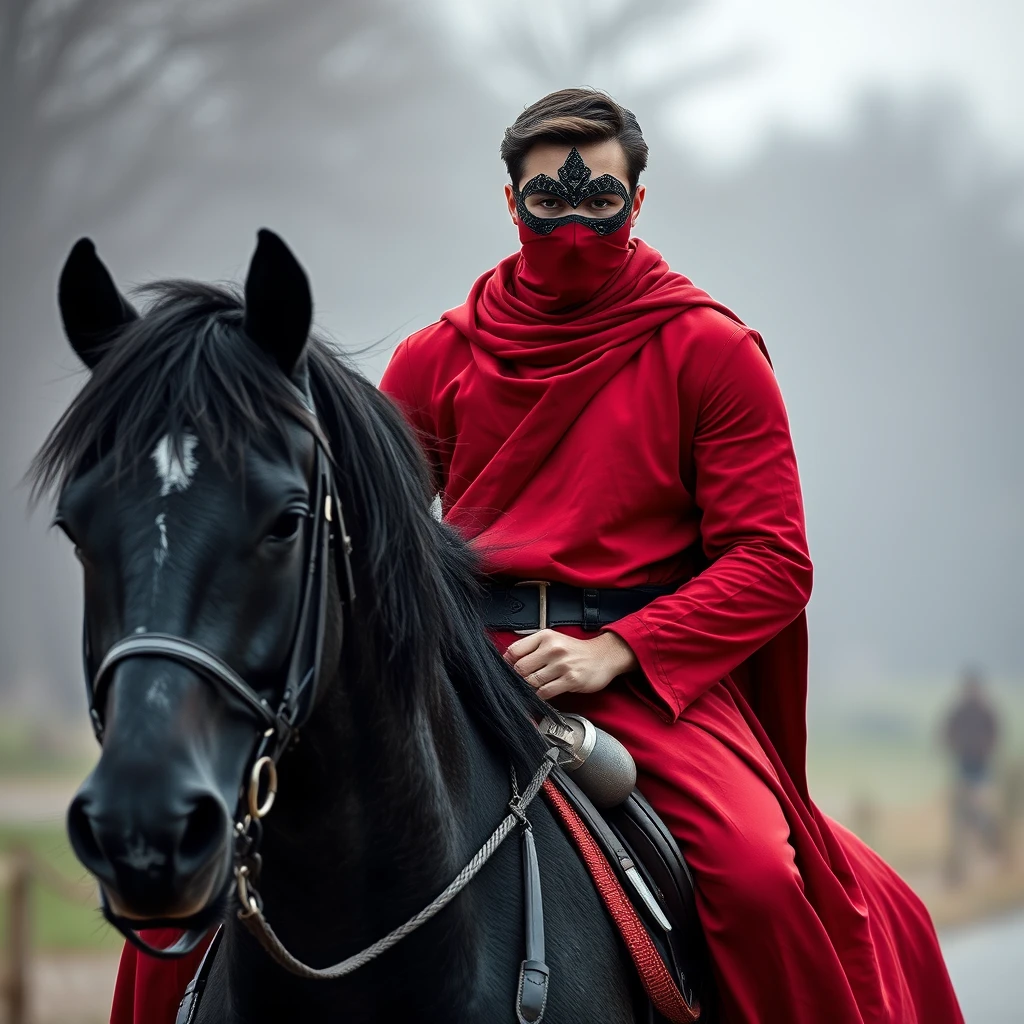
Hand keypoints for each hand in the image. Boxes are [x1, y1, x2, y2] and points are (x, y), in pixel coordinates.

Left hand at [503, 630, 638, 700]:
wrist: (603, 656)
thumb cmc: (574, 651)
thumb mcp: (553, 640)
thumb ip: (531, 647)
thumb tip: (507, 660)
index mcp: (545, 636)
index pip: (514, 650)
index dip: (508, 663)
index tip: (510, 669)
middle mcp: (553, 648)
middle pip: (520, 668)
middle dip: (519, 677)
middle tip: (525, 680)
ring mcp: (562, 664)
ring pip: (532, 681)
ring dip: (531, 687)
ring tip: (537, 685)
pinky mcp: (571, 680)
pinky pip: (545, 692)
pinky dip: (541, 695)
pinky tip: (545, 691)